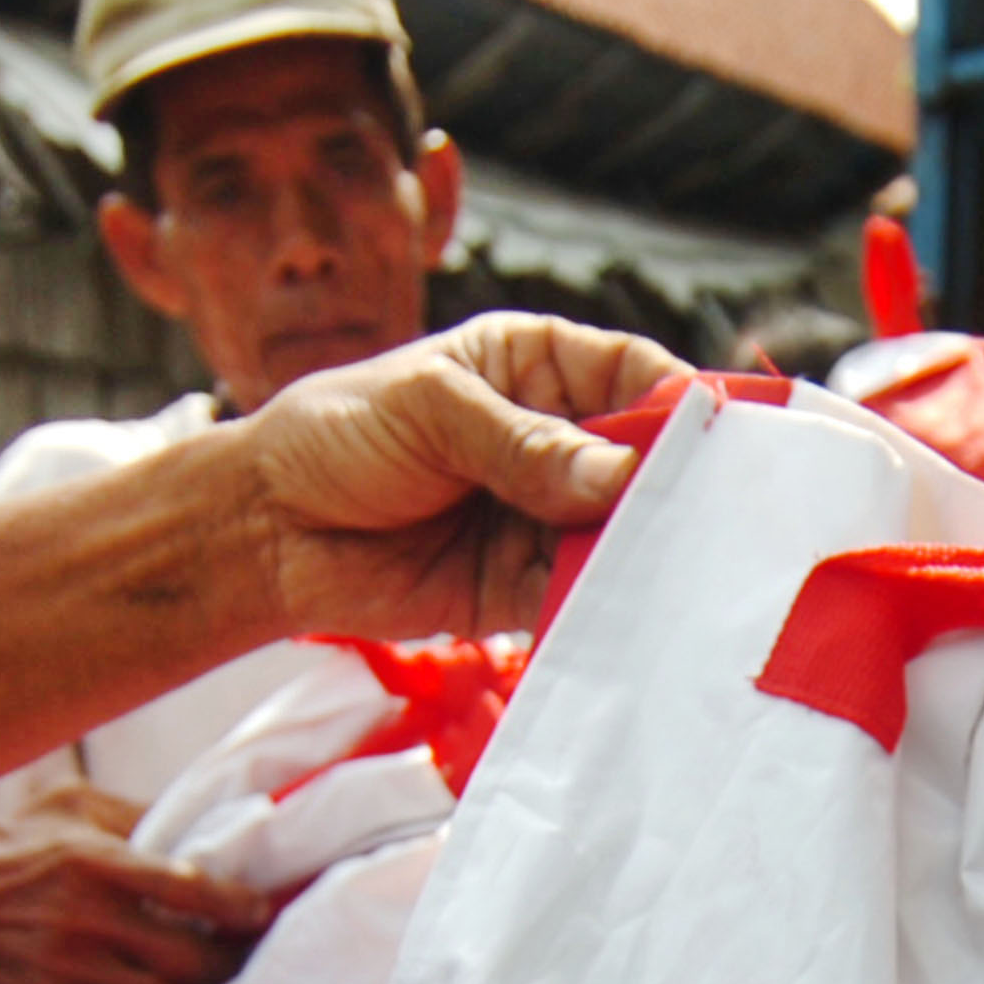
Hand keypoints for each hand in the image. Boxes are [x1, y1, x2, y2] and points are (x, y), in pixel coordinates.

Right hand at [0, 828, 273, 983]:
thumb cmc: (7, 848)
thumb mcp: (65, 807)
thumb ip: (131, 816)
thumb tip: (197, 832)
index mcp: (91, 861)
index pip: (185, 888)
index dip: (235, 905)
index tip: (260, 910)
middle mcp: (84, 918)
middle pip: (186, 958)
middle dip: (228, 962)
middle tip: (247, 953)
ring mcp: (69, 966)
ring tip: (213, 979)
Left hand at [239, 313, 690, 639]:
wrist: (264, 530)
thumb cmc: (337, 435)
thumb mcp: (429, 410)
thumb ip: (522, 444)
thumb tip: (617, 475)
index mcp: (537, 367)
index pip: (634, 374)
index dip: (680, 402)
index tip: (718, 439)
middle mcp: (555, 442)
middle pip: (643, 463)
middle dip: (675, 490)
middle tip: (712, 519)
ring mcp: (543, 517)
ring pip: (620, 535)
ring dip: (645, 556)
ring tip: (678, 576)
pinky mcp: (521, 587)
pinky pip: (580, 596)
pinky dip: (603, 608)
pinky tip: (628, 616)